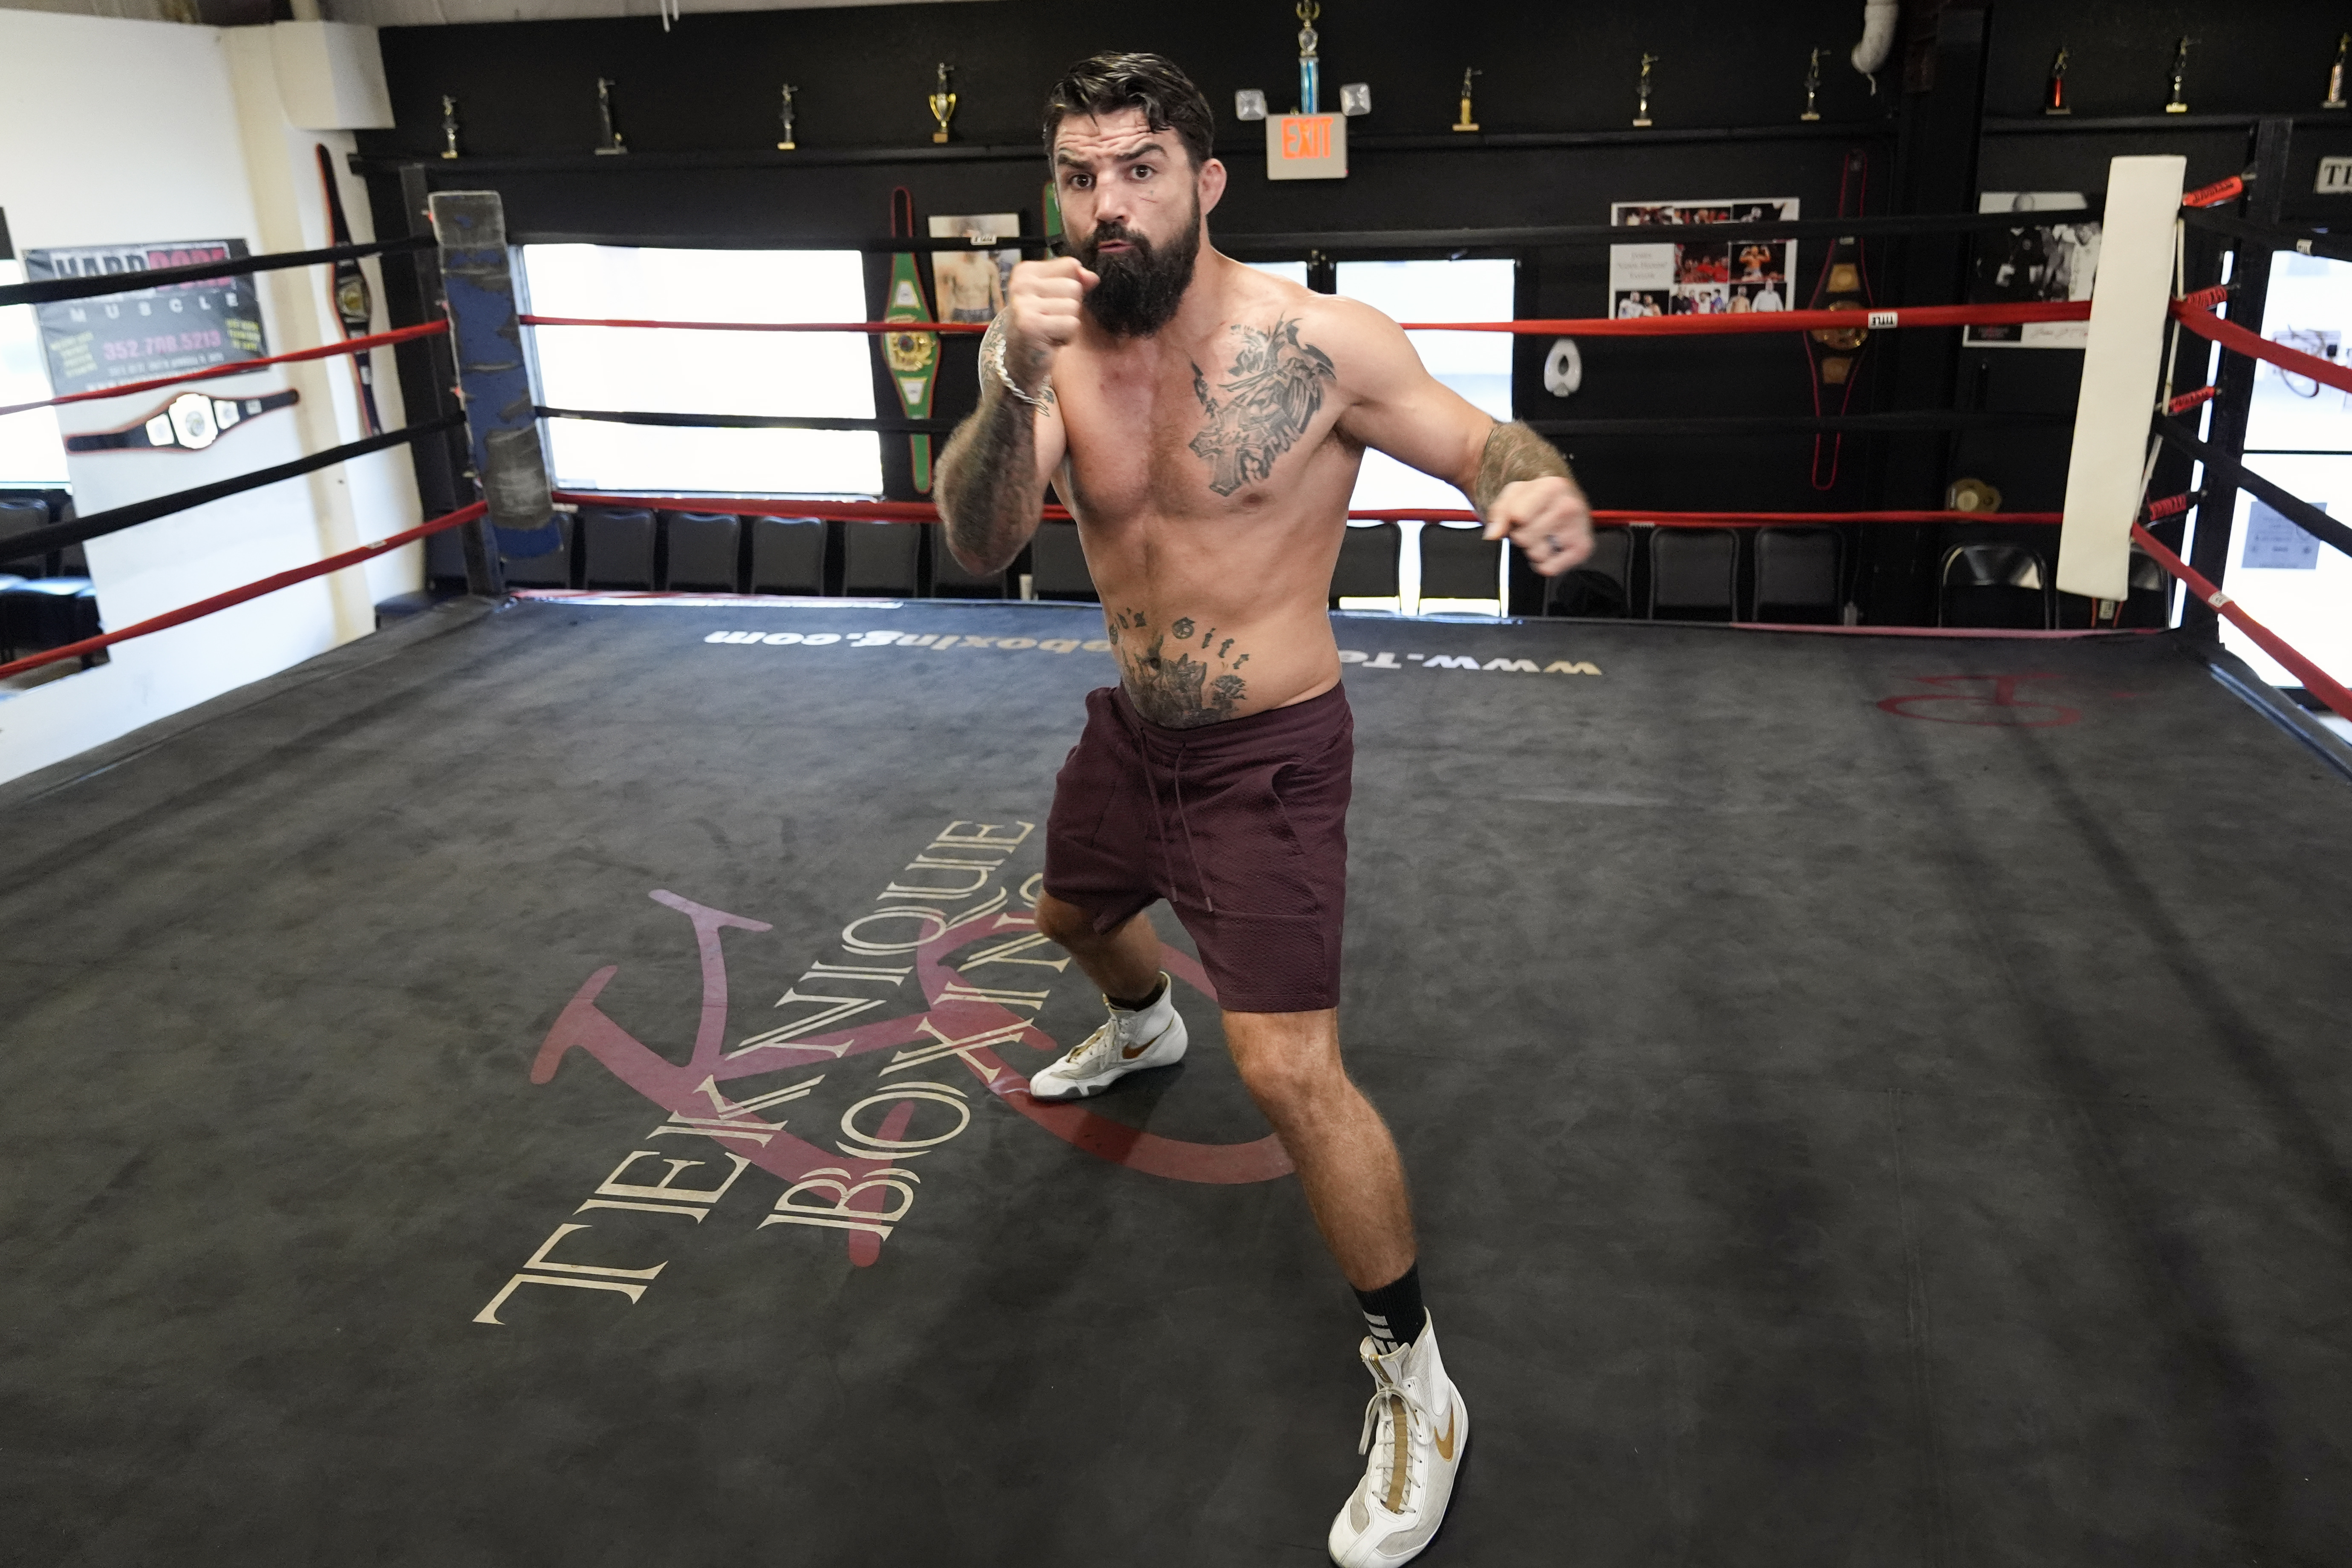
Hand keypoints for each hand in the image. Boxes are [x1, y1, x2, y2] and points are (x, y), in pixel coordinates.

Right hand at [1000, 256, 1097, 392]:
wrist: (1022, 360)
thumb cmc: (1042, 325)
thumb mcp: (1057, 297)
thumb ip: (1075, 281)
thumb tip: (1093, 277)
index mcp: (1026, 271)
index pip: (1071, 265)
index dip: (1070, 289)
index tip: (1052, 303)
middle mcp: (1021, 284)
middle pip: (1074, 287)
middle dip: (1070, 308)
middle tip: (1052, 321)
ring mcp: (1024, 304)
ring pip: (1074, 306)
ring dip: (1068, 324)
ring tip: (1051, 330)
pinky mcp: (1031, 325)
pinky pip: (1071, 324)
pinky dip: (1067, 337)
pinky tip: (1050, 341)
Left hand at [1483, 474, 1593, 576]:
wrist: (1566, 503)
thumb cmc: (1538, 499)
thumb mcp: (1514, 495)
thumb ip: (1499, 512)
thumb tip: (1494, 535)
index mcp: (1552, 487)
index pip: (1517, 516)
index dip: (1511, 520)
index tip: (1518, 517)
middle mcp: (1569, 506)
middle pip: (1525, 537)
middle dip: (1522, 536)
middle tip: (1532, 527)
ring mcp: (1578, 529)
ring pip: (1536, 554)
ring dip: (1533, 550)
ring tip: (1542, 536)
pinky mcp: (1582, 550)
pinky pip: (1549, 569)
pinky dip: (1545, 564)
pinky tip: (1550, 548)